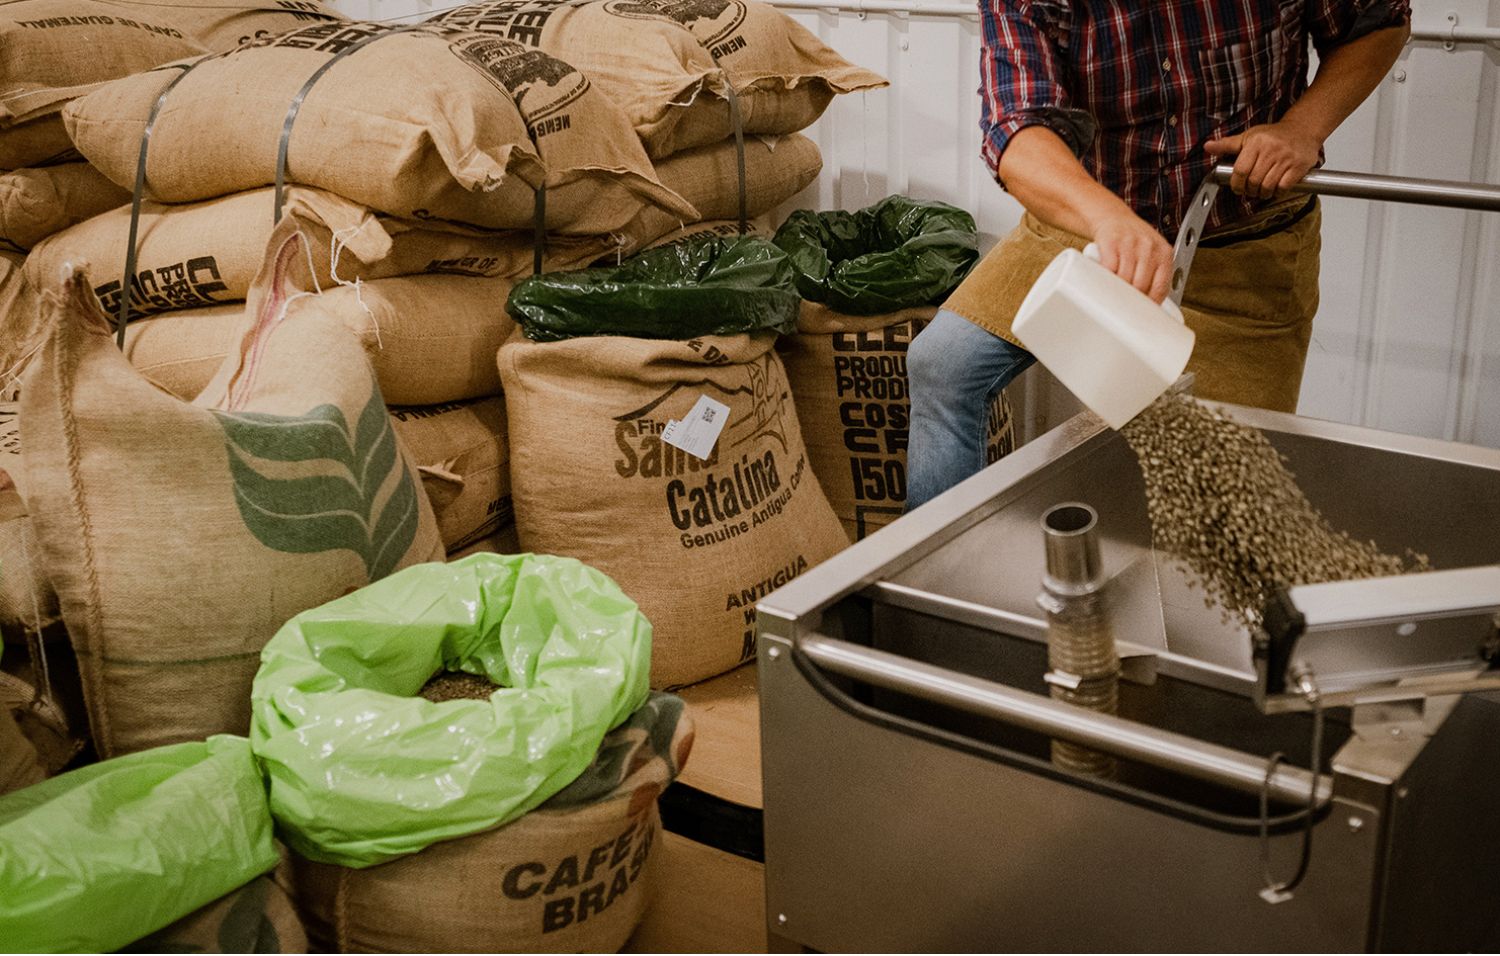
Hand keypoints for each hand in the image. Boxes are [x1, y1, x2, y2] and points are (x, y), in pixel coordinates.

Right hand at [1090, 213, 1173, 302]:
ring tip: (1112, 300)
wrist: (1113, 215)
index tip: (1143, 316)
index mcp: (1164, 253)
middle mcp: (1149, 247)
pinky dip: (1105, 280)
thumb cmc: (1132, 238)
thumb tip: (1149, 305)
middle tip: (1123, 311)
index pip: (1160, 287)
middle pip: (1141, 286)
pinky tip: (1103, 286)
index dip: (1150, 305)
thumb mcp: (1150, 252)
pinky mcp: (1111, 243)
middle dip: (1131, 302)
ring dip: (1117, 293)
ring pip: (1125, 279)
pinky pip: (1109, 269)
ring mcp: (1130, 244)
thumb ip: (1153, 274)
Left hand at [1204, 121, 1321, 198]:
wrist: (1303, 129)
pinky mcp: (1299, 166)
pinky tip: (1275, 189)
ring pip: (1268, 186)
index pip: (1240, 170)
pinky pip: (1284, 187)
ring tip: (1261, 190)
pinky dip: (1277, 192)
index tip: (1237, 188)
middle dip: (1249, 190)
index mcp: (1256, 142)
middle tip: (1250, 190)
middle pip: (1253, 181)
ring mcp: (1286, 158)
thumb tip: (1207, 147)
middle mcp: (1271, 149)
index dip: (1236, 184)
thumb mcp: (1248, 136)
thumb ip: (1227, 144)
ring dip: (1262, 193)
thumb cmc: (1273, 135)